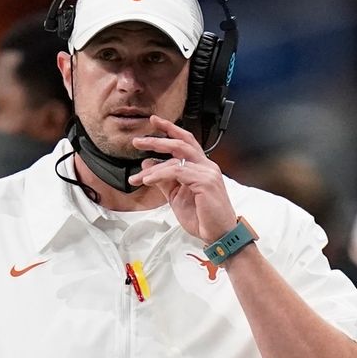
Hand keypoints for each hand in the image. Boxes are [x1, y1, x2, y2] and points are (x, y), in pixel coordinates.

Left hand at [128, 115, 235, 243]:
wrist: (219, 235)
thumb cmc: (202, 218)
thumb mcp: (177, 196)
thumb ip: (164, 180)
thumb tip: (147, 166)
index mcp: (202, 167)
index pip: (186, 142)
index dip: (170, 129)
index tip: (154, 122)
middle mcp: (207, 166)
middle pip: (181, 143)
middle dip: (158, 139)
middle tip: (138, 141)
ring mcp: (207, 172)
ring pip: (176, 158)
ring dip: (154, 165)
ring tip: (137, 174)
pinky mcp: (205, 181)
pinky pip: (177, 171)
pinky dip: (159, 174)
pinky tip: (148, 181)